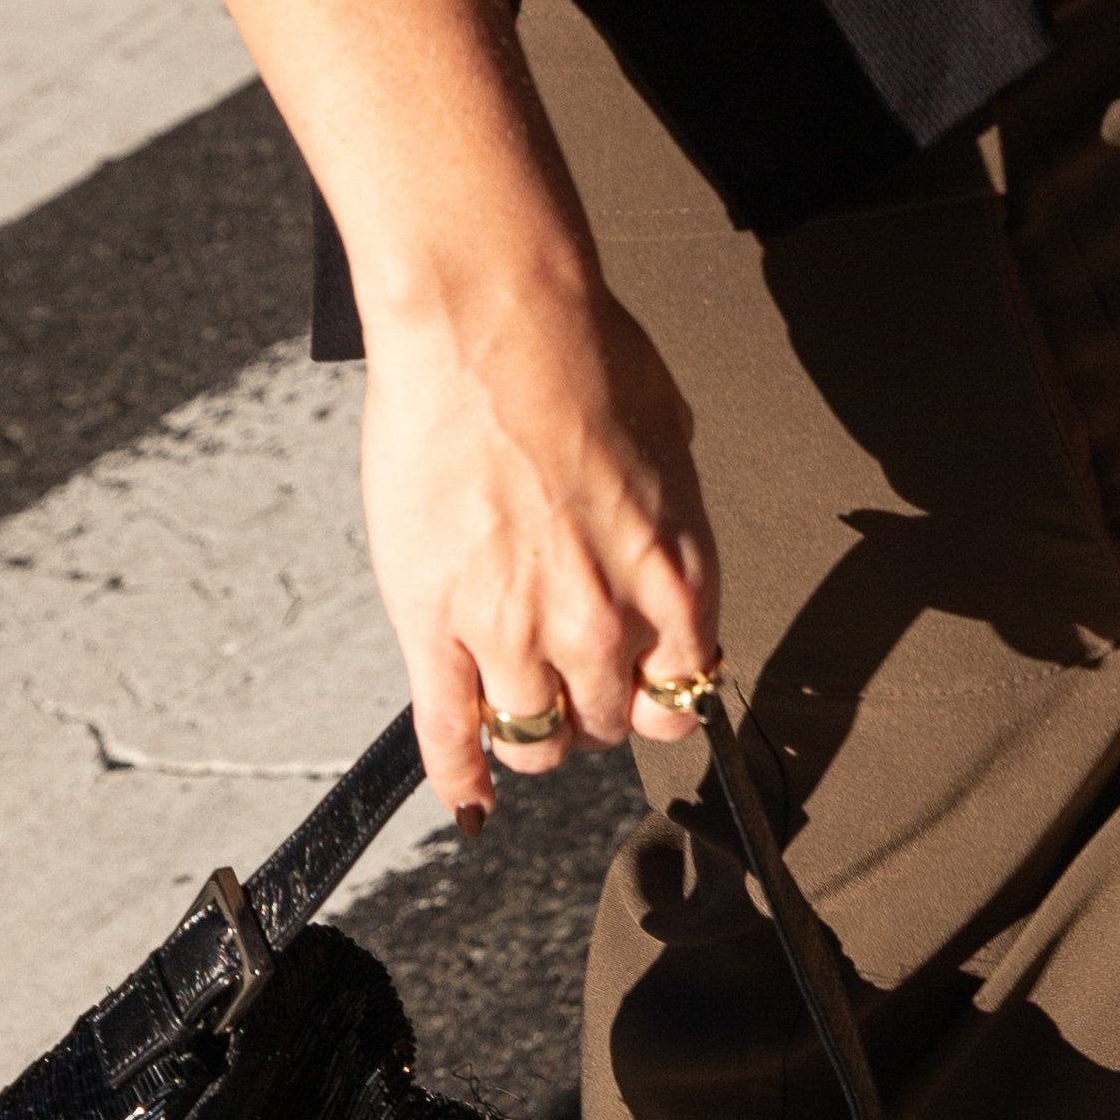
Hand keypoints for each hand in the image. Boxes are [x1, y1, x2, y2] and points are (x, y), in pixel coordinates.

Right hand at [360, 259, 718, 826]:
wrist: (491, 318)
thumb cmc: (580, 352)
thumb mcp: (669, 442)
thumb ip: (669, 516)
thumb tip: (659, 539)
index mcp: (675, 579)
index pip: (681, 692)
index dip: (655, 700)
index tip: (638, 696)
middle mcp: (605, 623)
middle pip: (603, 722)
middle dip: (587, 710)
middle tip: (562, 682)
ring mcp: (517, 633)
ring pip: (535, 739)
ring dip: (529, 734)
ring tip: (513, 708)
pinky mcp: (437, 627)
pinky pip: (450, 733)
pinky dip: (459, 777)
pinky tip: (466, 801)